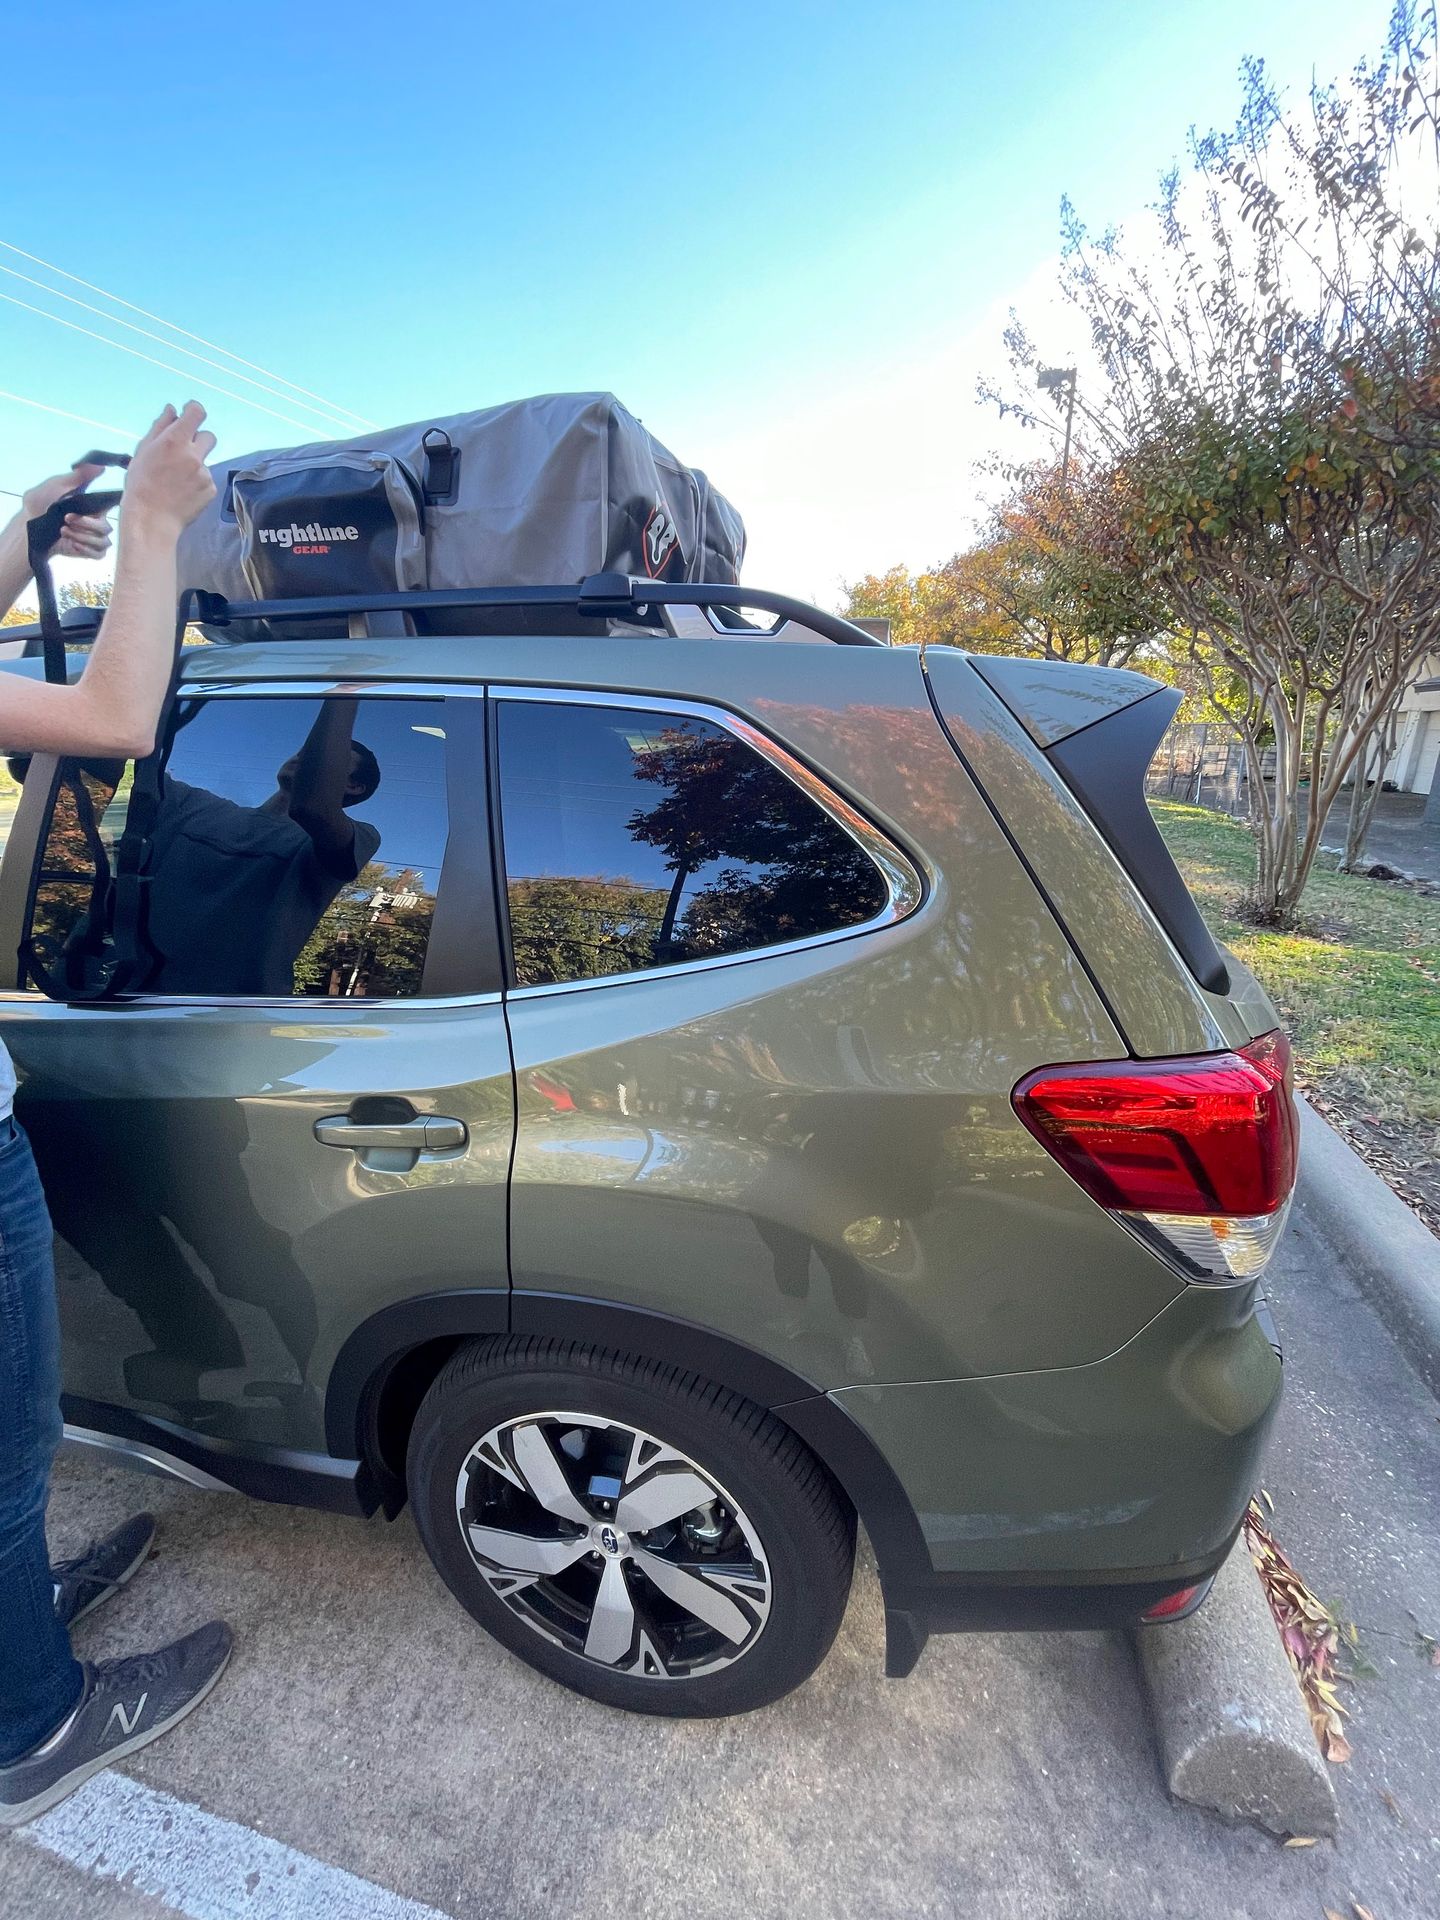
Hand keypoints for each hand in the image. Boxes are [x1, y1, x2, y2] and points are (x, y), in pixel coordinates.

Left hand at [21, 463, 112, 562]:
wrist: (29, 527)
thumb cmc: (40, 503)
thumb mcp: (57, 484)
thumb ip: (79, 475)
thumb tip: (100, 466)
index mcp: (92, 506)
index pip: (111, 505)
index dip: (109, 506)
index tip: (95, 507)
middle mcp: (95, 522)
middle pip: (107, 527)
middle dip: (86, 524)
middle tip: (67, 519)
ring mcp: (92, 539)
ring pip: (103, 542)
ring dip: (82, 536)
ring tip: (63, 531)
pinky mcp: (88, 552)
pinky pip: (99, 554)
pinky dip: (87, 549)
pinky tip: (73, 544)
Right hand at [122, 402, 217, 535]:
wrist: (151, 519)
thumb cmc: (141, 484)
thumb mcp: (143, 450)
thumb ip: (160, 427)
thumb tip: (172, 409)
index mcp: (175, 440)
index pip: (197, 413)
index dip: (194, 410)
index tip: (189, 413)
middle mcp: (194, 455)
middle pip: (209, 436)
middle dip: (198, 440)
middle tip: (183, 451)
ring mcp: (204, 473)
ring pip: (205, 460)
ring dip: (194, 464)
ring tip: (176, 479)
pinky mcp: (210, 489)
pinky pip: (206, 479)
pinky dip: (197, 483)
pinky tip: (182, 492)